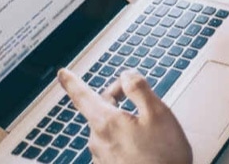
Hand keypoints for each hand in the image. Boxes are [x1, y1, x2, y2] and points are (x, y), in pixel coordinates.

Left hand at [58, 68, 191, 163]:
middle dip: (116, 99)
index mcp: (106, 122)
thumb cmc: (165, 155)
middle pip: (100, 110)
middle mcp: (98, 141)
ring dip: (121, 121)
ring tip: (147, 128)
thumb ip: (139, 89)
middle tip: (139, 97)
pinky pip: (111, 146)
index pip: (82, 96)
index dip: (72, 82)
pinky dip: (124, 139)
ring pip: (107, 128)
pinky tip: (142, 145)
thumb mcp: (159, 113)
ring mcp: (101, 157)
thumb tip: (125, 75)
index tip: (63, 74)